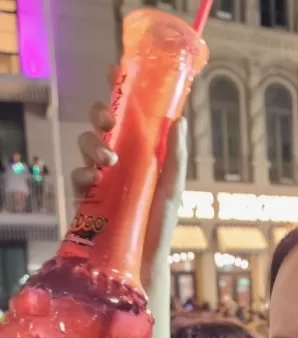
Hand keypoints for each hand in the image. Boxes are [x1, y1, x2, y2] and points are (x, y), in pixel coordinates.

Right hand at [71, 67, 187, 289]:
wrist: (143, 265)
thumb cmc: (159, 228)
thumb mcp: (171, 190)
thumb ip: (174, 157)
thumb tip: (180, 119)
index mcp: (141, 153)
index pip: (129, 116)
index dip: (120, 91)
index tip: (115, 71)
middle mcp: (120, 161)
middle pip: (102, 125)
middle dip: (101, 115)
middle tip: (108, 122)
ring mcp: (101, 178)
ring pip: (87, 145)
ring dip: (93, 145)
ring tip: (108, 162)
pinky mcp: (86, 199)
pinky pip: (77, 177)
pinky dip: (82, 174)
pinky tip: (92, 181)